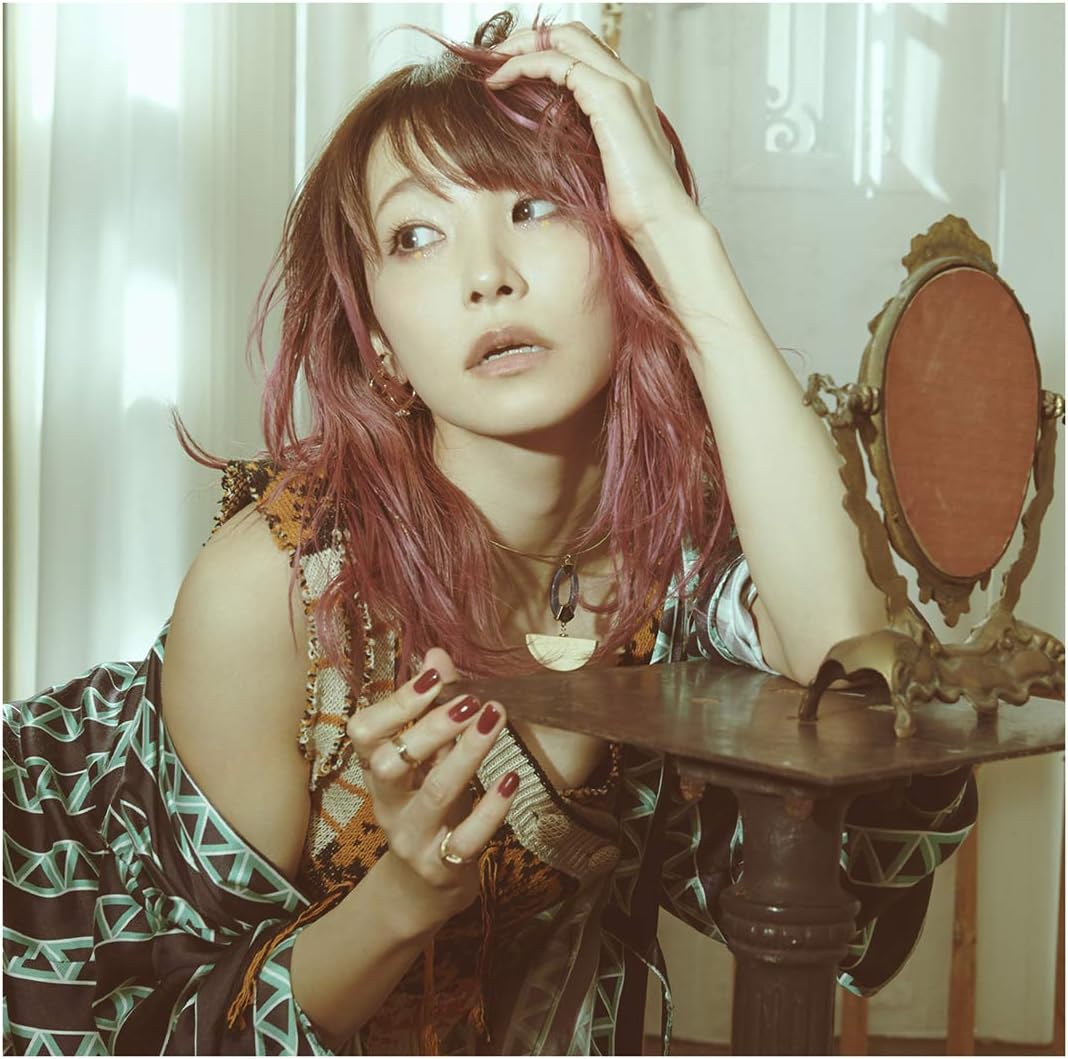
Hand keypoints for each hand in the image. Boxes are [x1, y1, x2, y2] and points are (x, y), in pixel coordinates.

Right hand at [345, 648, 517, 928]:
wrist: (422, 888)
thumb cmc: (425, 807)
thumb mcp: (424, 760)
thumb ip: (431, 709)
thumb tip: (436, 653)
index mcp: (377, 771)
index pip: (364, 732)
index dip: (396, 703)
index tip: (434, 675)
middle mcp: (388, 804)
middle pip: (392, 763)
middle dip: (431, 728)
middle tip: (471, 699)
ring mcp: (414, 838)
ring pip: (435, 793)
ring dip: (467, 754)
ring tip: (496, 718)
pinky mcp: (444, 866)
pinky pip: (468, 838)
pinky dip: (492, 807)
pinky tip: (512, 779)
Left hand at [485, 21, 701, 239]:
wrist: (661, 222)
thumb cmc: (637, 209)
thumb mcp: (603, 170)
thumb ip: (585, 148)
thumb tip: (553, 152)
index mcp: (628, 98)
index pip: (582, 52)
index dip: (543, 51)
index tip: (509, 70)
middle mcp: (627, 82)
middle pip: (570, 34)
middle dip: (527, 38)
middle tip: (494, 58)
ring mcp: (622, 85)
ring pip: (562, 39)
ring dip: (520, 46)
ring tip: (491, 65)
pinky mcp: (609, 97)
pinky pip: (556, 62)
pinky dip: (522, 64)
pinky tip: (500, 80)